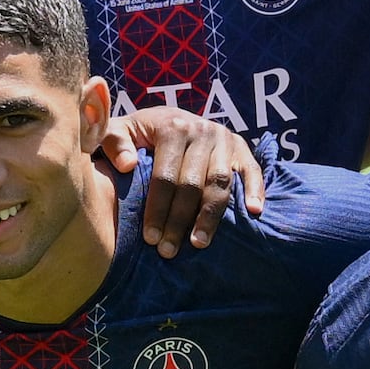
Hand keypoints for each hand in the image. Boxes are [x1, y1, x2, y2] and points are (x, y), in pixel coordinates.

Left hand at [99, 100, 265, 244]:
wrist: (170, 117)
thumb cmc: (139, 134)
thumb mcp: (119, 130)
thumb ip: (113, 142)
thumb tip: (128, 166)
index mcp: (171, 126)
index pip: (164, 175)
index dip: (156, 209)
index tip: (149, 238)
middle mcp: (201, 130)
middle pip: (192, 184)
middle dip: (179, 221)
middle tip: (168, 251)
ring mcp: (224, 139)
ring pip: (219, 183)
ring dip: (210, 217)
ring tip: (198, 243)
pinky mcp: (241, 147)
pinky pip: (252, 170)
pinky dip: (256, 190)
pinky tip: (254, 212)